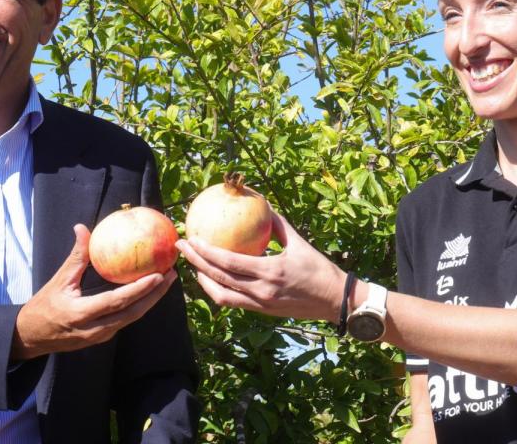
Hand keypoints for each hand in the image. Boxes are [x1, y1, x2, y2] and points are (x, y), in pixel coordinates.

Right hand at [11, 224, 174, 360]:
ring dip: (151, 300)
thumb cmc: (43, 306)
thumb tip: (82, 228)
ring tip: (166, 280)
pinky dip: (139, 306)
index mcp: (82, 314)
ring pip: (132, 319)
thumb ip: (76, 257)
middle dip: (155, 295)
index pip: (117, 301)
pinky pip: (125, 320)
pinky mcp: (103, 338)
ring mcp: (100, 336)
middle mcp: (95, 329)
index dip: (140, 289)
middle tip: (171, 274)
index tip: (158, 274)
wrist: (31, 337)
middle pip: (133, 313)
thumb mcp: (58, 281)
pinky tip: (150, 291)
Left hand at [177, 213, 345, 321]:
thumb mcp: (298, 242)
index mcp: (270, 271)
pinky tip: (212, 278)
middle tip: (183, 247)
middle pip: (218, 278)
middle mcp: (261, 291)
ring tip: (193, 265)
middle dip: (195, 263)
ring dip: (203, 280)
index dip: (205, 252)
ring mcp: (260, 304)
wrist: (333, 300)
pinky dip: (217, 290)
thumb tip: (261, 203)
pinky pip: (232, 302)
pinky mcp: (261, 312)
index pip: (228, 262)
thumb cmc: (318, 268)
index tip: (191, 239)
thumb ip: (277, 224)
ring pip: (221, 295)